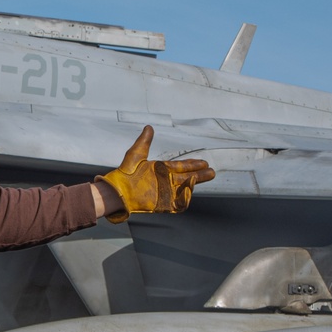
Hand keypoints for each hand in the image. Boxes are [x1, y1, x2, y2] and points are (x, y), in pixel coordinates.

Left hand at [97, 125, 214, 224]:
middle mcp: (165, 181)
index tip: (204, 162)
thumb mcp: (136, 153)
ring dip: (194, 184)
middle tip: (212, 172)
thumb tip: (149, 127)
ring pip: (185, 189)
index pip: (181, 166)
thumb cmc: (126, 172)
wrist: (119, 190)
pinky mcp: (163, 203)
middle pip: (187, 177)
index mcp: (161, 170)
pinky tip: (189, 190)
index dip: (192, 164)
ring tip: (200, 178)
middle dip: (200, 175)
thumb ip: (144, 141)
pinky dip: (185, 198)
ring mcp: (165, 193)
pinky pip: (179, 203)